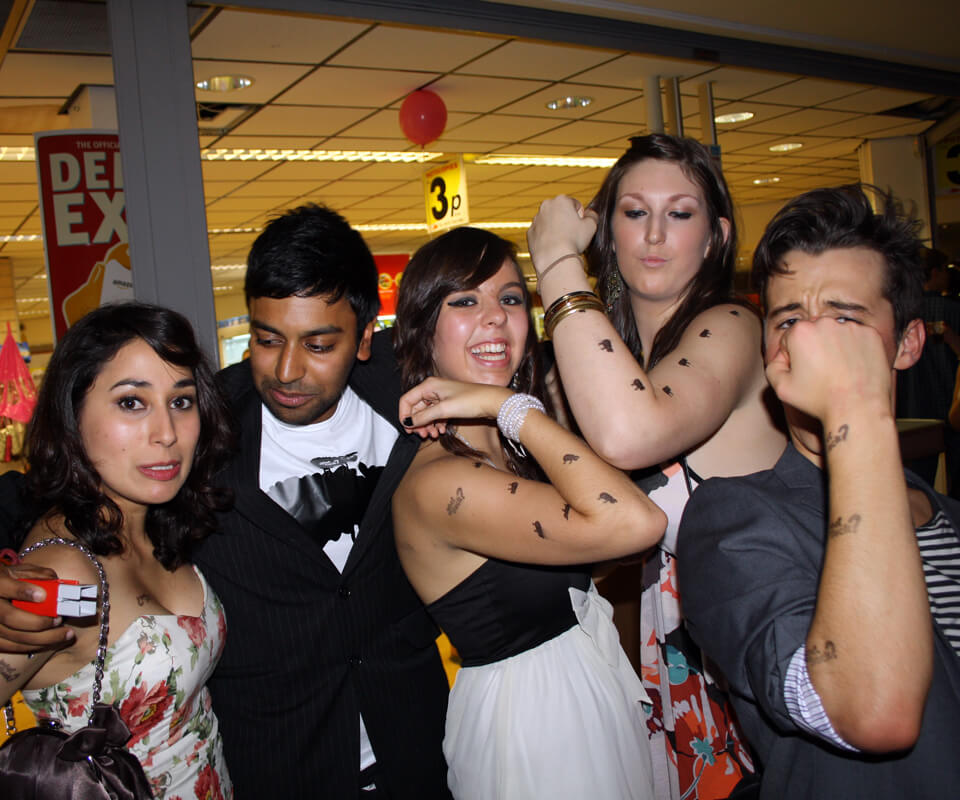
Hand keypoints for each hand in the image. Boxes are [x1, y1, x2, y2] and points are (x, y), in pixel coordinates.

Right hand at [0, 563, 74, 652]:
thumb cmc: (6, 580)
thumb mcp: (19, 571)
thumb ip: (37, 575)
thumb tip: (58, 583)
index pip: (4, 587)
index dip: (23, 591)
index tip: (43, 595)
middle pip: (10, 617)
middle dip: (39, 622)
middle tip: (60, 620)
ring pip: (13, 636)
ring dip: (42, 638)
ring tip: (64, 635)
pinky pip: (11, 647)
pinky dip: (33, 646)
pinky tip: (50, 642)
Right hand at [400, 378, 511, 437]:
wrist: (492, 402)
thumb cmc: (471, 400)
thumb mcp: (444, 410)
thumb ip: (424, 416)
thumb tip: (408, 422)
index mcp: (429, 385)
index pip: (407, 400)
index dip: (404, 415)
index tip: (408, 429)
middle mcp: (433, 389)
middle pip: (416, 408)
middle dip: (418, 423)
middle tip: (423, 435)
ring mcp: (441, 396)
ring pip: (426, 413)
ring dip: (427, 425)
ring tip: (434, 435)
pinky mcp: (449, 403)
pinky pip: (436, 414)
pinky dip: (436, 423)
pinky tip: (442, 431)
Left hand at [527, 195, 597, 273]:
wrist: (554, 257)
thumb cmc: (572, 241)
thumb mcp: (591, 226)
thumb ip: (593, 216)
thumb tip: (591, 214)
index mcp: (561, 200)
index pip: (575, 205)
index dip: (580, 217)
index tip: (579, 227)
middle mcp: (546, 206)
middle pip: (560, 212)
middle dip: (566, 220)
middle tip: (572, 234)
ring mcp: (536, 219)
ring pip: (549, 222)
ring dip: (555, 228)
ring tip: (562, 241)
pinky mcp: (530, 232)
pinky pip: (541, 233)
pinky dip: (546, 238)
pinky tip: (553, 246)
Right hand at [765, 317, 891, 423]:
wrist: (857, 408)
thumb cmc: (818, 400)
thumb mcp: (781, 388)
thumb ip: (773, 367)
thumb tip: (780, 357)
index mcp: (801, 331)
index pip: (790, 340)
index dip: (793, 359)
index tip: (803, 374)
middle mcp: (826, 323)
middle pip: (813, 334)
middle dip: (814, 350)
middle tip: (820, 374)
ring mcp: (852, 327)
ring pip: (836, 335)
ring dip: (834, 349)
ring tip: (838, 373)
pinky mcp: (872, 335)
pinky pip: (857, 339)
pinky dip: (855, 351)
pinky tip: (852, 369)